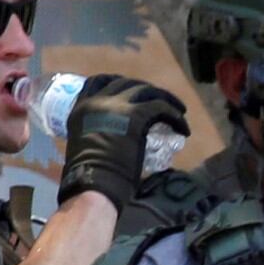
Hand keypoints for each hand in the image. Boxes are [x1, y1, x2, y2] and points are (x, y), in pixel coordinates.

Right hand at [56, 75, 192, 208]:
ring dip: (164, 99)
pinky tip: (182, 127)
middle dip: (144, 90)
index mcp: (81, 108)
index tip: (130, 89)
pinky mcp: (136, 114)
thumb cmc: (88, 174)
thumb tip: (109, 136)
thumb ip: (95, 133)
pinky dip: (175, 116)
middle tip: (158, 100)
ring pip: (146, 91)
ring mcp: (116, 105)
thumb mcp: (84, 144)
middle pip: (126, 84)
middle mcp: (97, 101)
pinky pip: (161, 107)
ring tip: (178, 110)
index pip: (98, 82)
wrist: (94, 182)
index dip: (116, 82)